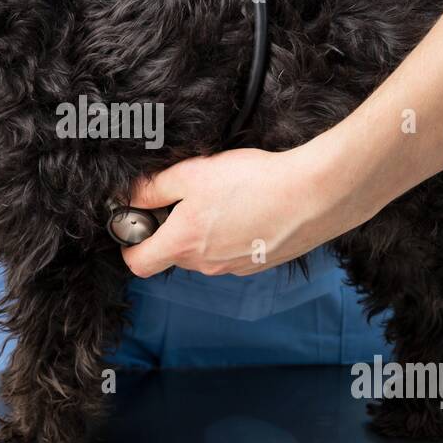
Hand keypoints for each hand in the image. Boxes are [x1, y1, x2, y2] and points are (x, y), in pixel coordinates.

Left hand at [120, 135, 384, 278]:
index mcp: (183, 244)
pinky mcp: (260, 263)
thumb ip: (153, 188)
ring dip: (205, 230)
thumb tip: (129, 197)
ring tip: (225, 197)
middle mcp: (206, 265)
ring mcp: (235, 268)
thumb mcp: (191, 174)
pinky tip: (249, 207)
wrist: (313, 195)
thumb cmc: (252, 182)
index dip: (130, 243)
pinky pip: (233, 252)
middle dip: (173, 228)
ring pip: (205, 253)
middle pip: (173, 254)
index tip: (139, 219)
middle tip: (189, 195)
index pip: (138, 263)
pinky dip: (233, 233)